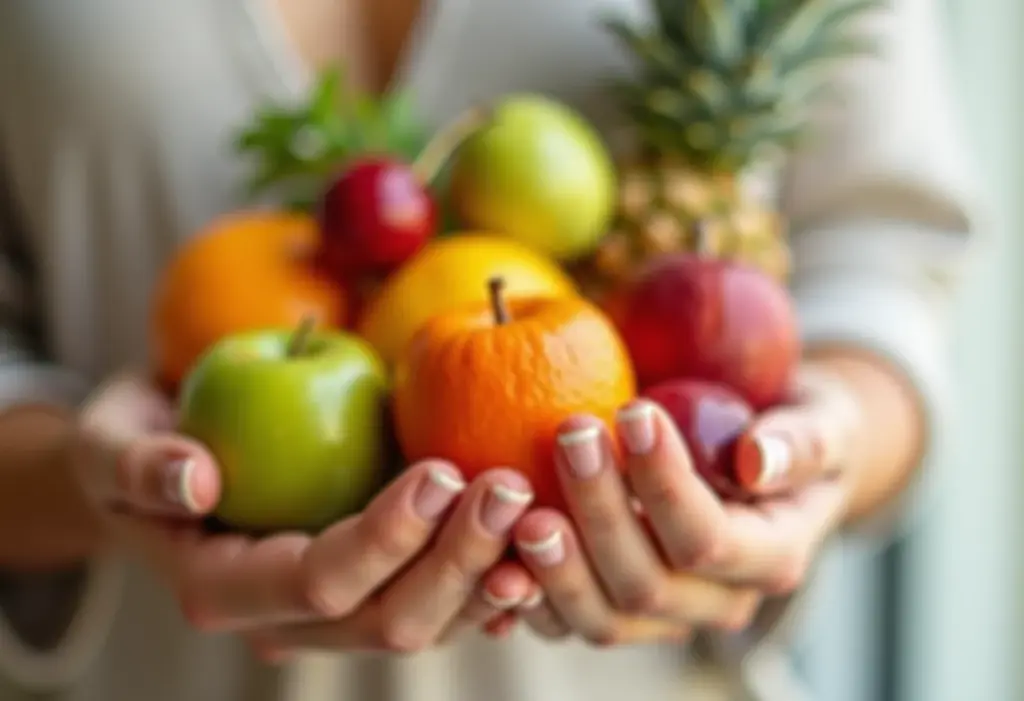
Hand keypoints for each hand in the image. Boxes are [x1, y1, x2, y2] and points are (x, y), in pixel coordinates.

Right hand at [70, 373, 535, 658]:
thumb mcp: (109, 443)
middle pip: (389, 617)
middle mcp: (289, 615)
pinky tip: (541, 540)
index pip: (319, 580)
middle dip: (456, 560)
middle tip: (507, 487)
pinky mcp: (377, 576)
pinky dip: (494, 576)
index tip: (441, 474)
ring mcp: (340, 604)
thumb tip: (193, 480)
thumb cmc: (136, 442)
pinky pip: (445, 597)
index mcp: (227, 588)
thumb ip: (137, 464)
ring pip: (430, 618)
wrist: (168, 453)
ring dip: (489, 572)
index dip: (385, 538)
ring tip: (538, 510)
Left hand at [502, 367, 860, 644]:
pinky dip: (526, 594)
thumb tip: (757, 460)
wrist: (767, 458)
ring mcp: (664, 611)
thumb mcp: (823, 423)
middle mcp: (718, 600)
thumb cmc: (795, 429)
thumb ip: (802, 443)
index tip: (632, 412)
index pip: (709, 539)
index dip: (665, 485)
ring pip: (602, 618)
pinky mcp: (616, 603)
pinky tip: (493, 551)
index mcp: (772, 557)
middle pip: (647, 583)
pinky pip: (564, 617)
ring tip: (520, 507)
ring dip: (555, 568)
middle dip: (601, 512)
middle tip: (569, 433)